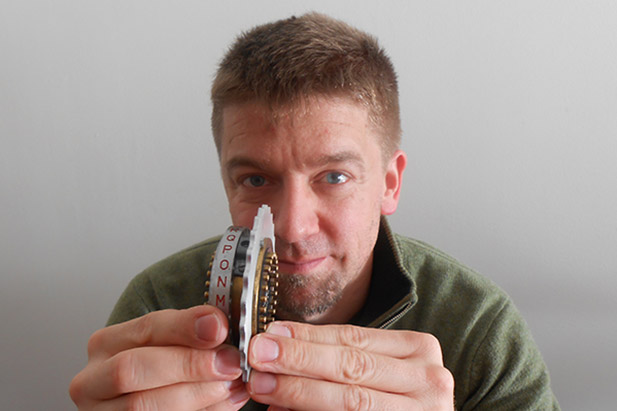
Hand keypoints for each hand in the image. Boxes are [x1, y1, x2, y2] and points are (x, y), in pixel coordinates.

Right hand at [69, 305, 249, 409]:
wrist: (148, 399)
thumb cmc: (161, 370)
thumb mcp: (169, 344)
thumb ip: (189, 333)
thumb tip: (218, 324)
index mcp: (107, 344)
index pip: (144, 328)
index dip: (185, 327)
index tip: (220, 327)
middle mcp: (94, 380)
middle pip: (132, 369)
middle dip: (188, 365)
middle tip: (230, 363)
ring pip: (142, 406)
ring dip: (197, 395)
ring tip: (232, 385)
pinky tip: (224, 403)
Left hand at [246, 322, 453, 409]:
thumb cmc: (399, 398)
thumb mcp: (382, 369)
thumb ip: (342, 361)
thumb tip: (281, 350)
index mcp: (420, 350)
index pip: (355, 338)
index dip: (309, 336)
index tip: (271, 333)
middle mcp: (428, 380)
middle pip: (352, 365)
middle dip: (300, 358)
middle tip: (260, 354)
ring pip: (351, 400)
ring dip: (300, 391)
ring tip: (263, 384)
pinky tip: (283, 410)